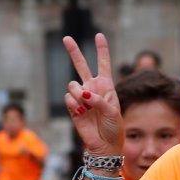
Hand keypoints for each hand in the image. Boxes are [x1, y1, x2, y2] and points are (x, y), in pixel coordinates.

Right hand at [63, 33, 122, 155]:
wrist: (104, 144)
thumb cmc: (113, 127)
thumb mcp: (112, 112)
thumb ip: (99, 100)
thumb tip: (83, 93)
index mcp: (106, 86)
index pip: (103, 64)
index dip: (102, 50)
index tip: (99, 35)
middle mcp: (93, 88)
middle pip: (81, 66)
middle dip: (74, 52)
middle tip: (66, 38)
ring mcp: (81, 97)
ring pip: (73, 85)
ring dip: (79, 94)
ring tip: (87, 106)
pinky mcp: (72, 106)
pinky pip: (69, 98)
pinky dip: (75, 105)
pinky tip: (81, 113)